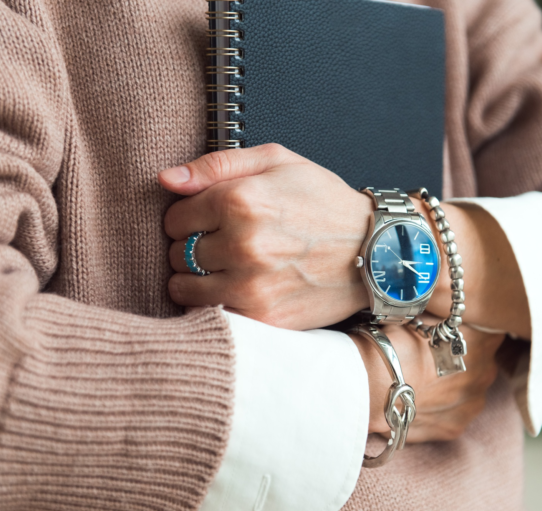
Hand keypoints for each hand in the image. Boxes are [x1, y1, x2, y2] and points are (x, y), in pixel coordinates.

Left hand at [159, 144, 371, 329]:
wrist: (375, 249)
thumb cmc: (325, 201)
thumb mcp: (277, 162)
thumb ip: (216, 165)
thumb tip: (166, 179)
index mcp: (240, 201)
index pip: (173, 217)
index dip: (188, 216)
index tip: (209, 218)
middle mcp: (243, 245)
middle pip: (175, 254)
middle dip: (191, 247)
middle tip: (221, 243)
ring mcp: (252, 286)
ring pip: (184, 289)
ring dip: (196, 279)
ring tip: (226, 267)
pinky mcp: (264, 318)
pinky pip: (211, 315)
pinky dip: (217, 303)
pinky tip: (240, 288)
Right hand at [350, 316, 504, 442]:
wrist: (366, 386)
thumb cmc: (390, 344)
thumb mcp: (419, 317)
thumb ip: (443, 317)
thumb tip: (444, 309)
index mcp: (481, 341)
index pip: (493, 328)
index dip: (477, 327)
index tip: (460, 327)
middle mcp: (485, 373)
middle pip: (483, 360)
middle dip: (464, 356)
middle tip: (434, 352)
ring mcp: (471, 404)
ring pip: (470, 389)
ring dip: (455, 383)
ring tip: (424, 378)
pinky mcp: (455, 427)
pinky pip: (454, 413)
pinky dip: (442, 407)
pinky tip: (421, 398)